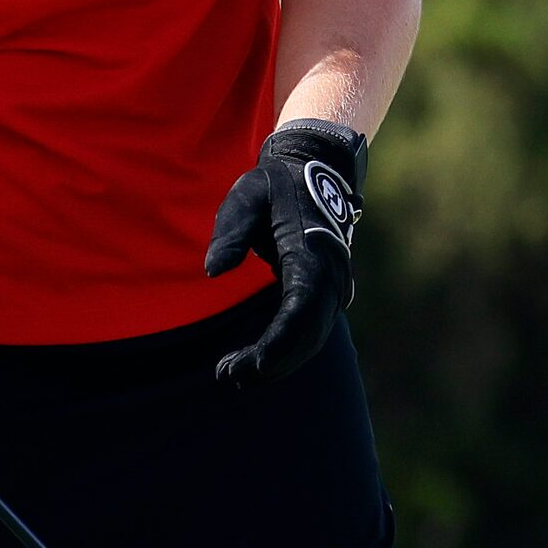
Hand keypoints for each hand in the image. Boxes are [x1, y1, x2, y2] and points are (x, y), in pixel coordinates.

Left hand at [204, 119, 366, 388]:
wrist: (314, 171)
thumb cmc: (273, 184)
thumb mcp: (246, 196)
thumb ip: (231, 230)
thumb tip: (213, 271)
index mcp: (312, 250)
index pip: (302, 306)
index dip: (279, 341)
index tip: (250, 363)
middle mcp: (331, 274)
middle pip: (309, 332)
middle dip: (273, 361)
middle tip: (229, 376)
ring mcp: (335, 284)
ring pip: (313, 336)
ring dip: (279, 362)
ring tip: (234, 376)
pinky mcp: (327, 291)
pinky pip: (312, 330)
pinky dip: (287, 351)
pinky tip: (257, 364)